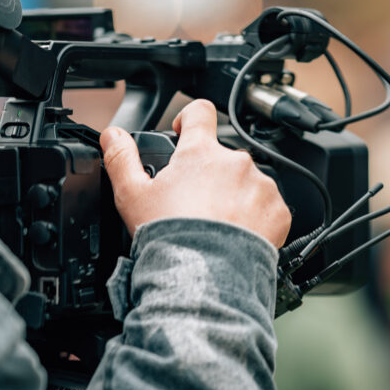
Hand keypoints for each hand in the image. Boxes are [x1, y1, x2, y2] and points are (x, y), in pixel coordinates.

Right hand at [100, 100, 291, 246]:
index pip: (199, 112)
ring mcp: (260, 185)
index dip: (190, 119)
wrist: (204, 277)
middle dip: (210, 175)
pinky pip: (269, 207)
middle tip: (194, 204)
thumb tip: (112, 136)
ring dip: (235, 196)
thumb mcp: (132, 195)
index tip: (184, 133)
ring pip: (247, 182)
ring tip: (217, 224)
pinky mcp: (278, 210)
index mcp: (200, 153)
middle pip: (222, 157)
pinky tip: (238, 235)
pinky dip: (257, 218)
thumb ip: (121, 159)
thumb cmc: (170, 236)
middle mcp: (235, 162)